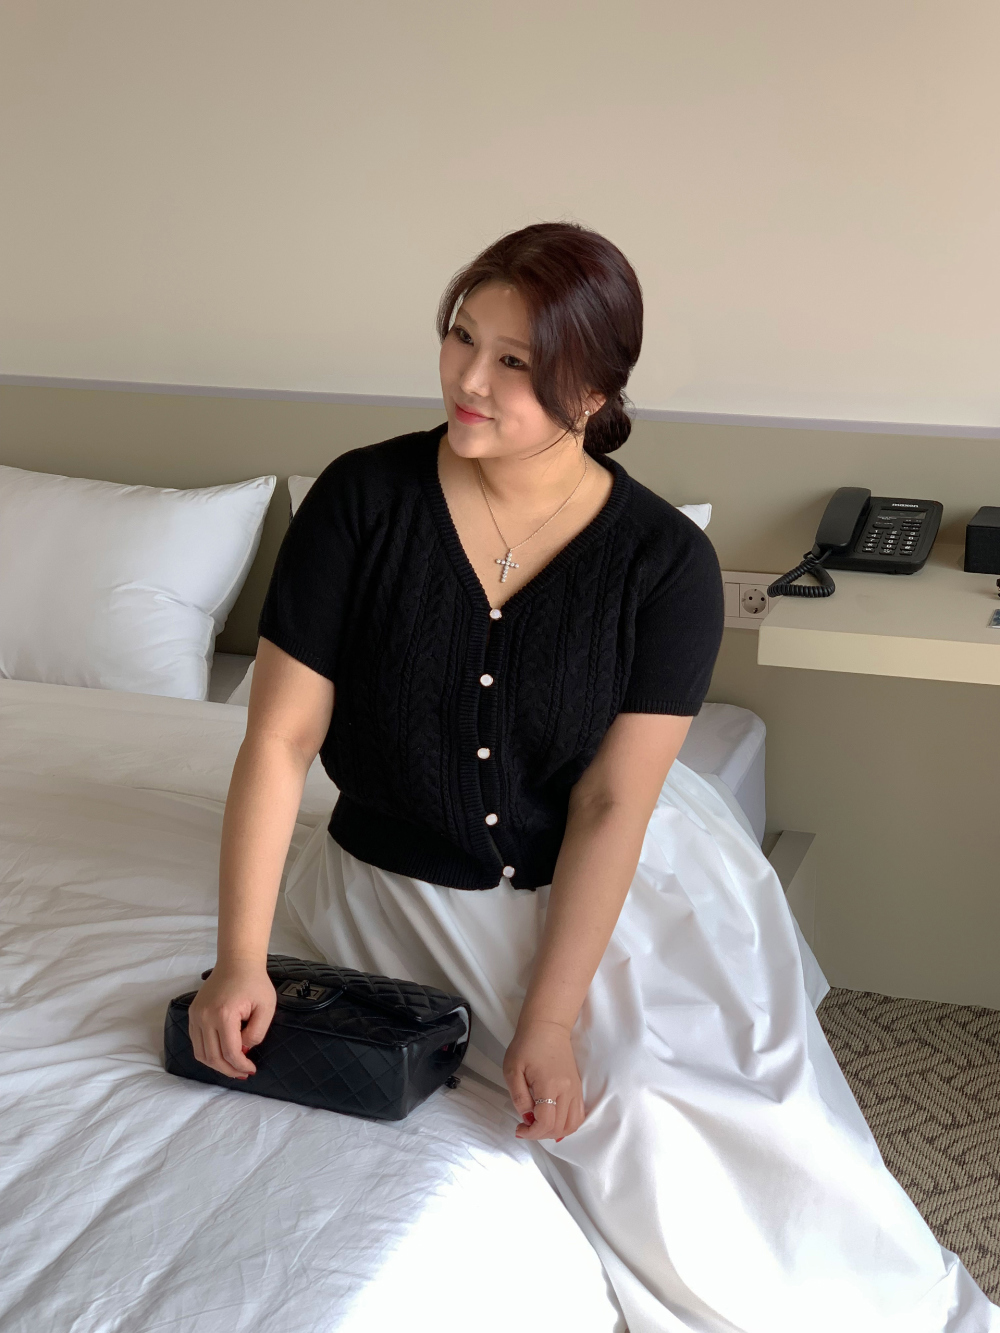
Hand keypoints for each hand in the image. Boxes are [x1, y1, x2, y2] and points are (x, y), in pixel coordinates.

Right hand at [187, 959, 275, 1079]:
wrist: (237, 962)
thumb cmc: (254, 983)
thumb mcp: (266, 1007)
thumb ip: (257, 1033)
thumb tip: (244, 1049)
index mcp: (224, 1014)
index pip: (230, 1052)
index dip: (241, 1065)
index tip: (251, 1069)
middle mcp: (205, 1016)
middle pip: (212, 1057)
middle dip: (229, 1070)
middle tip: (242, 1074)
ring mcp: (196, 1015)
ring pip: (201, 1053)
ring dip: (216, 1065)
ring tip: (232, 1068)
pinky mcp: (193, 1014)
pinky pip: (196, 1042)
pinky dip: (207, 1053)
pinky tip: (221, 1054)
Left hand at [503, 1017, 585, 1141]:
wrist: (548, 1027)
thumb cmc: (526, 1045)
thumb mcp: (512, 1069)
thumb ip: (519, 1097)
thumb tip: (527, 1118)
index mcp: (549, 1085)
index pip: (546, 1122)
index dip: (531, 1133)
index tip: (519, 1129)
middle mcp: (567, 1090)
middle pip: (559, 1127)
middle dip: (540, 1134)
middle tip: (525, 1126)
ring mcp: (575, 1090)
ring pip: (572, 1125)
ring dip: (555, 1132)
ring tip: (539, 1125)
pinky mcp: (578, 1088)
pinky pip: (579, 1115)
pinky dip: (567, 1125)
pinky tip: (554, 1121)